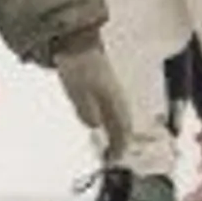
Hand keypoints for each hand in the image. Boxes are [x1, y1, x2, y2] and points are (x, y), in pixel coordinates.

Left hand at [55, 41, 130, 163]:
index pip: (122, 129)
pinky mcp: (105, 82)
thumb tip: (95, 125)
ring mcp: (113, 88)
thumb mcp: (78, 92)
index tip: (114, 160)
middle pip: (125, 123)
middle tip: (115, 155)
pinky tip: (103, 119)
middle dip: (122, 140)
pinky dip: (112, 118)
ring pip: (121, 114)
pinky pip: (114, 106)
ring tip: (112, 142)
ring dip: (118, 130)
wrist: (76, 40)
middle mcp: (118, 96)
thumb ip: (87, 111)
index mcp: (115, 100)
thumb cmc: (77, 66)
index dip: (119, 146)